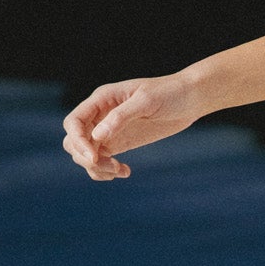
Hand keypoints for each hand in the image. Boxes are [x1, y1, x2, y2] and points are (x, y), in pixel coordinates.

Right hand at [62, 71, 207, 180]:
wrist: (190, 98)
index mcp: (102, 100)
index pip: (74, 122)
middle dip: (86, 157)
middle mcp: (100, 115)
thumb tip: (97, 136)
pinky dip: (106, 170)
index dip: (78, 141)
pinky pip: (102, 160)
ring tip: (120, 171)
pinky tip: (125, 172)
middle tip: (112, 166)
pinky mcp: (120, 142)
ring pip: (85, 154)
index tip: (94, 156)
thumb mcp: (146, 101)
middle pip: (74, 141)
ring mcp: (109, 130)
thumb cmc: (170, 93)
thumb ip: (121, 117)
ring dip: (96, 168)